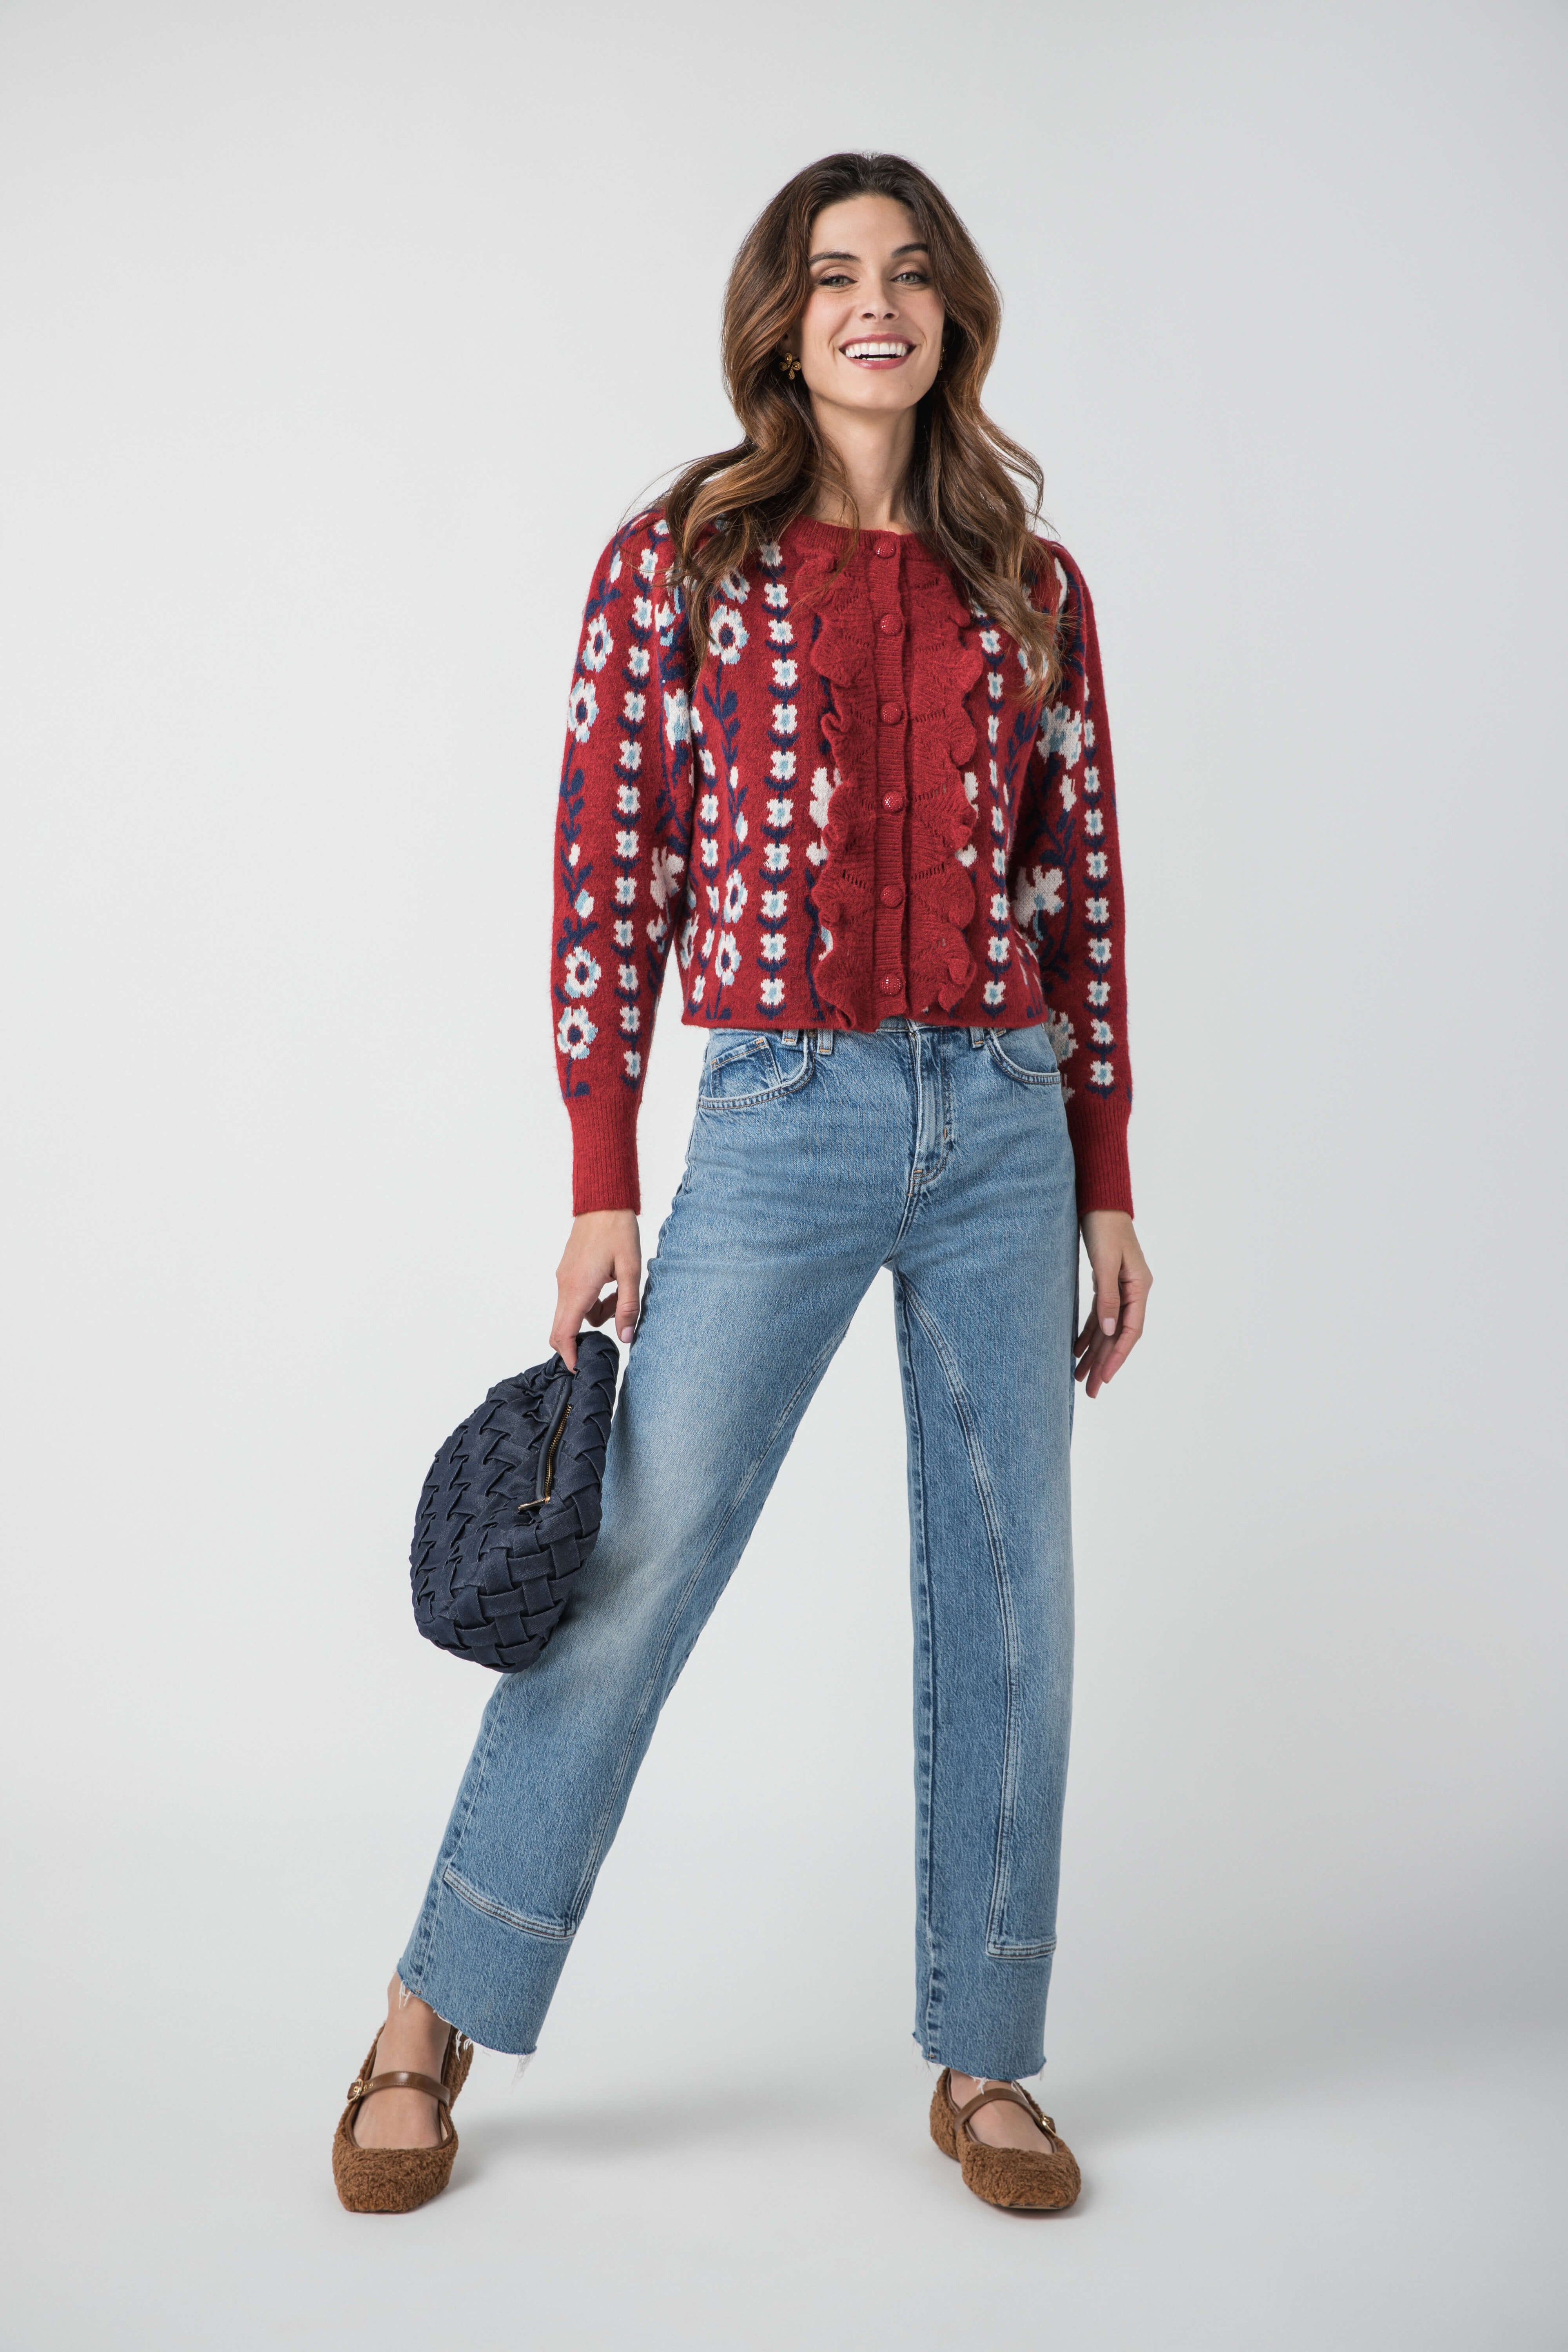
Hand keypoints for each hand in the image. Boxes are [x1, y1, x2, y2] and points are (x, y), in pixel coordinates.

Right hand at [550, 1210, 641, 1368]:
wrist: (603, 1203)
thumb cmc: (618, 1233)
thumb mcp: (632, 1271)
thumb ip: (628, 1307)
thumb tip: (625, 1338)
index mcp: (578, 1289)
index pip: (563, 1334)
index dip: (569, 1356)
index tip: (579, 1369)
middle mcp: (565, 1286)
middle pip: (563, 1328)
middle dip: (585, 1336)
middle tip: (614, 1326)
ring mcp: (564, 1278)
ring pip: (575, 1312)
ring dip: (597, 1313)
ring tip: (620, 1292)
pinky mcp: (567, 1272)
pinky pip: (576, 1298)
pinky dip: (592, 1300)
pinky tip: (611, 1283)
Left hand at [1075, 1210, 1151, 1399]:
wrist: (1100, 1202)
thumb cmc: (1104, 1228)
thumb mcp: (1105, 1262)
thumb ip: (1108, 1296)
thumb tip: (1109, 1330)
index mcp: (1139, 1287)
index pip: (1130, 1331)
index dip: (1117, 1356)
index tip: (1105, 1378)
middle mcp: (1133, 1291)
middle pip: (1118, 1335)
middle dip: (1104, 1363)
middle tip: (1089, 1391)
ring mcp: (1121, 1288)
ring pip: (1108, 1329)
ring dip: (1095, 1353)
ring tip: (1079, 1377)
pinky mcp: (1107, 1284)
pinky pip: (1099, 1316)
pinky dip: (1088, 1333)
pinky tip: (1077, 1349)